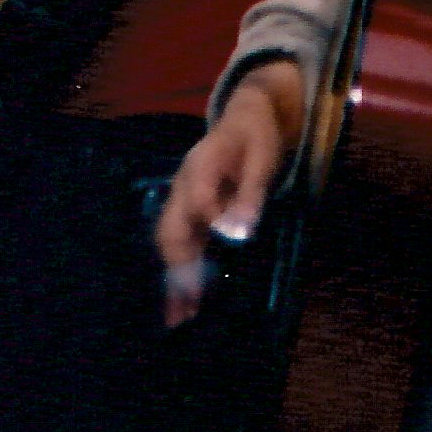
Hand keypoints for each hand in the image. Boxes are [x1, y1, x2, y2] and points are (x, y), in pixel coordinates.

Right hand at [155, 79, 287, 327]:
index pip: (197, 201)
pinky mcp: (193, 210)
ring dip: (174, 277)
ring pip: (171, 241)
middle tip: (183, 311)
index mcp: (200, 166)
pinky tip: (186, 296)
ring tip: (178, 315)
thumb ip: (250, 193)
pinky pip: (182, 242)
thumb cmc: (257, 135)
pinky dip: (182, 268)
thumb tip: (239, 232)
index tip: (220, 257)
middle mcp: (183, 186)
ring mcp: (184, 199)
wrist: (247, 115)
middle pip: (170, 230)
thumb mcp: (262, 158)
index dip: (208, 228)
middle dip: (175, 270)